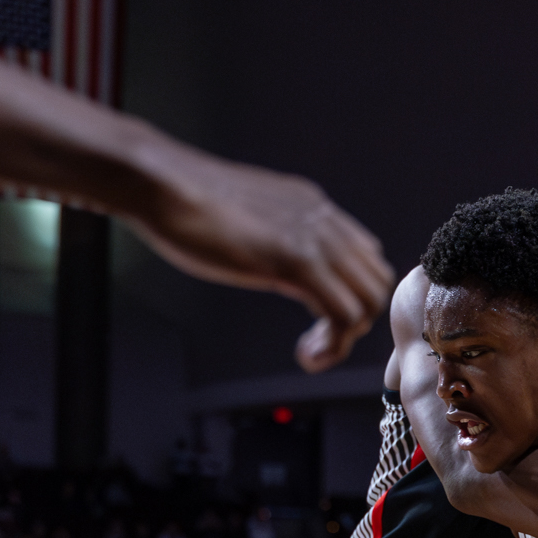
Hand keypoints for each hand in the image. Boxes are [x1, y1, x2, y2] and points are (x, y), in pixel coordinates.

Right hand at [138, 149, 392, 372]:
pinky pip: (342, 314)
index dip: (350, 296)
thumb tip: (270, 261)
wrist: (161, 184)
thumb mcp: (245, 220)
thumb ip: (270, 238)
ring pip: (368, 300)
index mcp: (313, 208)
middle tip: (319, 340)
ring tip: (312, 350)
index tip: (320, 320)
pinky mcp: (296, 260)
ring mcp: (313, 238)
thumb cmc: (185, 203)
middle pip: (375, 280)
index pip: (364, 256)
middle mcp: (323, 219)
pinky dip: (333, 345)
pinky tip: (306, 353)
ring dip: (346, 337)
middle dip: (355, 321)